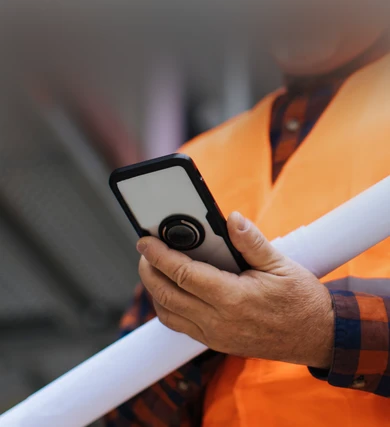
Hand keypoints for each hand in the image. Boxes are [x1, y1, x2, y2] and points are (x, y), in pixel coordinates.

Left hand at [137, 212, 333, 368]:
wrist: (316, 336)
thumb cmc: (300, 300)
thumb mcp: (280, 264)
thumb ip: (251, 241)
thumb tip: (232, 218)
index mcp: (234, 299)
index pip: (183, 274)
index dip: (159, 255)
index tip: (145, 241)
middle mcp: (219, 322)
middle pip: (167, 295)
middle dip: (148, 271)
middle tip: (145, 251)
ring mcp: (216, 336)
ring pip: (168, 314)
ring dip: (155, 290)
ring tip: (155, 268)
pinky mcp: (217, 342)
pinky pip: (180, 326)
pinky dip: (168, 307)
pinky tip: (174, 290)